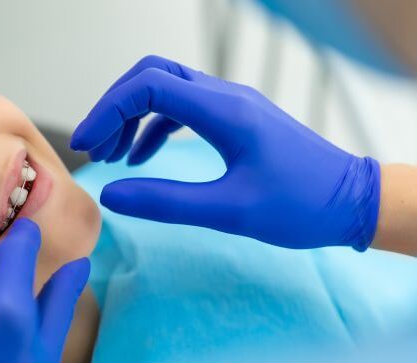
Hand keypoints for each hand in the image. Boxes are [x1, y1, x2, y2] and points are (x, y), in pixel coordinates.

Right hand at [70, 55, 379, 249]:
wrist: (351, 201)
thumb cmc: (299, 207)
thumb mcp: (229, 211)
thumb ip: (166, 202)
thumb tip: (111, 195)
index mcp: (223, 111)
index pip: (148, 88)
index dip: (108, 111)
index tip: (86, 145)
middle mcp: (224, 97)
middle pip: (152, 76)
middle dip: (114, 107)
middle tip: (91, 146)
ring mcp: (230, 104)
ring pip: (165, 88)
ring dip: (131, 115)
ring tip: (109, 155)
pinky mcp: (233, 118)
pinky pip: (181, 108)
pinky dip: (153, 126)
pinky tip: (140, 156)